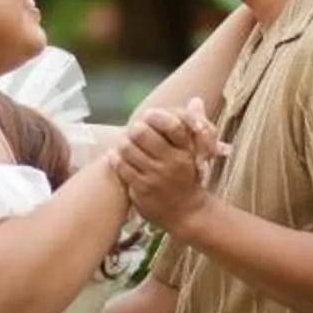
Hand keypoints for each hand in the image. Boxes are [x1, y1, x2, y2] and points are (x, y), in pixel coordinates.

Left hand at [118, 104, 224, 235]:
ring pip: (128, 149)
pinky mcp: (140, 189)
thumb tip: (195, 100)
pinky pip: (122, 167)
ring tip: (124, 141)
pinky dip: (116, 158)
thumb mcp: (196, 152)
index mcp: (186, 151)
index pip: (172, 125)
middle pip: (143, 134)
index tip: (149, 114)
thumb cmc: (189, 178)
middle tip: (134, 129)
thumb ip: (194, 125)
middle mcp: (170, 163)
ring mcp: (154, 177)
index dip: (156, 116)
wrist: (187, 213)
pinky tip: (116, 155)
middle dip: (135, 128)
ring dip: (123, 142)